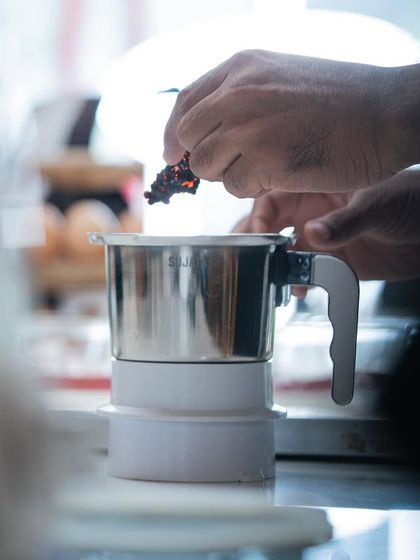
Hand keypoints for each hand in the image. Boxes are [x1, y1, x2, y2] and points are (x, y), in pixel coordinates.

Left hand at [164, 50, 419, 197]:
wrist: (387, 112)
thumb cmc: (340, 99)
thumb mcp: (281, 77)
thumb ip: (238, 97)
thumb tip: (200, 131)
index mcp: (241, 67)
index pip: (184, 103)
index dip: (173, 134)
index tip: (172, 155)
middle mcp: (238, 94)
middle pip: (189, 141)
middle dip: (206, 159)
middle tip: (237, 163)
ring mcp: (251, 127)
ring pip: (207, 168)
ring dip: (231, 175)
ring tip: (269, 164)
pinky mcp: (268, 161)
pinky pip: (235, 187)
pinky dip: (253, 188)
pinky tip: (282, 173)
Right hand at [233, 169, 419, 280]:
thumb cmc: (411, 201)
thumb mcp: (377, 204)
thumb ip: (345, 221)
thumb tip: (313, 233)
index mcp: (317, 185)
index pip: (274, 196)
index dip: (261, 217)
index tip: (261, 236)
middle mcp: (313, 210)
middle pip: (270, 223)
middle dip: (254, 240)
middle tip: (246, 257)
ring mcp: (320, 236)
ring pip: (282, 249)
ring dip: (271, 263)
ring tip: (267, 276)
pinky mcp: (330, 260)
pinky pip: (302, 270)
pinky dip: (294, 280)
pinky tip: (295, 287)